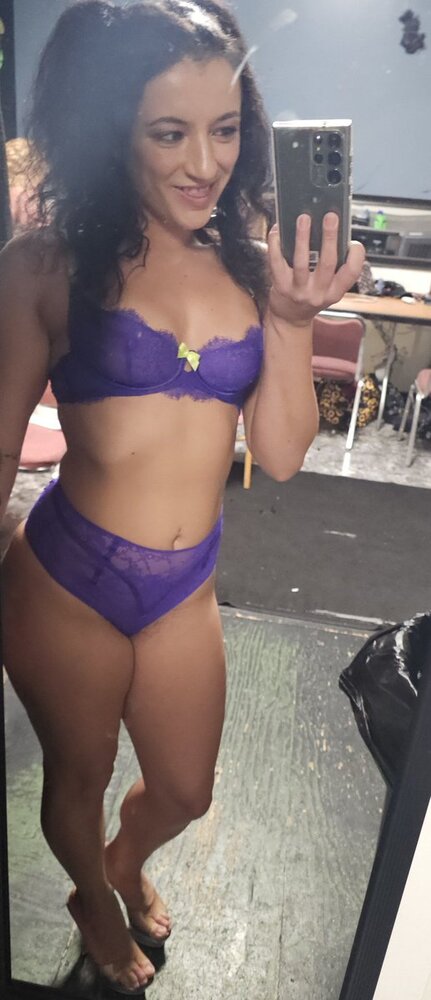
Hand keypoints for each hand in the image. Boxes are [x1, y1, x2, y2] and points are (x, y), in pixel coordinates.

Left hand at [267, 213, 365, 327]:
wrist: (289, 318)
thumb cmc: (311, 295)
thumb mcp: (328, 287)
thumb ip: (334, 266)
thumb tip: (332, 232)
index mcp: (335, 291)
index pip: (351, 273)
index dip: (356, 257)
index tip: (354, 242)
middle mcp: (319, 293)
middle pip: (327, 263)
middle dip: (330, 237)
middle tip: (331, 216)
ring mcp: (299, 291)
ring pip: (302, 262)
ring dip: (303, 238)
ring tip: (304, 218)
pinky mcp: (281, 287)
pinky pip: (277, 263)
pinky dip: (276, 245)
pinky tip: (277, 230)